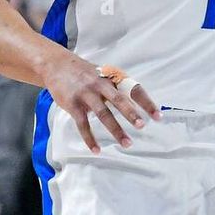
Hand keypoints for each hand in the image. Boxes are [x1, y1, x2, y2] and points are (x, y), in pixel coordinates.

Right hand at [45, 57, 160, 153]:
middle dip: (131, 113)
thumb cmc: (84, 73)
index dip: (146, 102)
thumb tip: (137, 104)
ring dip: (116, 130)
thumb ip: (118, 88)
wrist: (56, 65)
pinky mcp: (73, 104)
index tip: (158, 116)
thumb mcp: (103, 74)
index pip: (133, 89)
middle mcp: (101, 84)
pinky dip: (89, 138)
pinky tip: (96, 150)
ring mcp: (86, 94)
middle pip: (119, 99)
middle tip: (142, 126)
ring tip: (127, 143)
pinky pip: (83, 124)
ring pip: (103, 114)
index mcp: (112, 77)